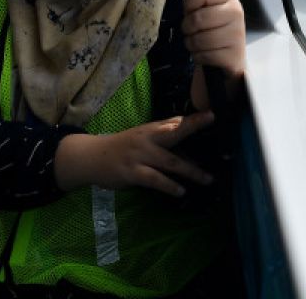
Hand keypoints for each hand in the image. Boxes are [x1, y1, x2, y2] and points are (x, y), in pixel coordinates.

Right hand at [55, 112, 215, 196]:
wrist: (92, 157)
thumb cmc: (124, 147)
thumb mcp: (144, 136)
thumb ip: (165, 133)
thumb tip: (187, 129)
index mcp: (152, 129)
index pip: (176, 121)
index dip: (194, 119)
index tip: (212, 114)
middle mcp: (148, 139)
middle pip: (173, 132)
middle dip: (192, 127)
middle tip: (212, 121)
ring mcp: (140, 156)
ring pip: (169, 161)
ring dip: (190, 170)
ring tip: (207, 179)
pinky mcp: (132, 172)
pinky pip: (154, 179)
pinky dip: (169, 185)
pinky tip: (180, 191)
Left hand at [183, 0, 246, 78]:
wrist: (230, 57)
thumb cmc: (216, 28)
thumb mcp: (210, 6)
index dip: (190, 3)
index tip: (192, 10)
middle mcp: (236, 13)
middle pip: (197, 18)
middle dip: (188, 28)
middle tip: (194, 30)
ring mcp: (236, 34)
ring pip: (198, 38)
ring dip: (192, 44)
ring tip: (199, 43)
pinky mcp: (232, 54)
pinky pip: (202, 54)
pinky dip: (198, 56)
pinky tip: (206, 53)